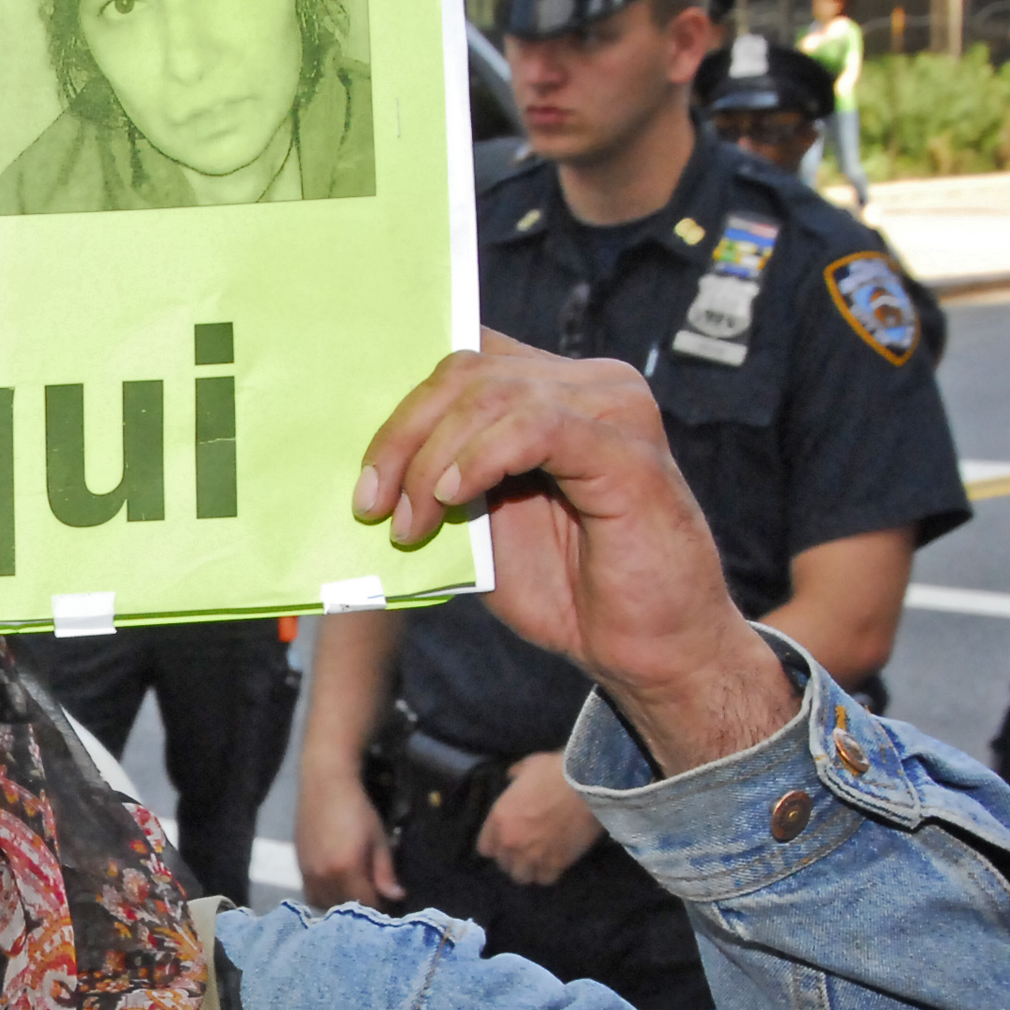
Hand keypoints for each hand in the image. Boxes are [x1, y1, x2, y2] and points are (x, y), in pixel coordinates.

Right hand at [297, 756, 403, 910]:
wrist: (325, 786)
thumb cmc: (357, 809)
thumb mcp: (378, 840)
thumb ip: (386, 872)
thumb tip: (396, 897)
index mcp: (347, 869)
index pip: (366, 904)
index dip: (380, 906)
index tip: (388, 900)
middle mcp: (324, 877)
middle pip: (345, 908)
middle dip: (361, 906)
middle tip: (373, 895)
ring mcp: (308, 873)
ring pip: (325, 905)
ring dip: (341, 904)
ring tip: (354, 891)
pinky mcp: (299, 867)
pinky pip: (312, 895)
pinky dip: (325, 897)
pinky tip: (336, 886)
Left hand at [356, 334, 795, 774]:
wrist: (647, 652)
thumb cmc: (570, 590)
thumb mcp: (484, 525)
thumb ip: (444, 479)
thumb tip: (368, 463)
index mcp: (556, 392)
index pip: (467, 357)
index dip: (402, 401)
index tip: (363, 470)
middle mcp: (592, 385)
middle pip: (469, 370)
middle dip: (404, 435)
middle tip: (372, 503)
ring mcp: (614, 411)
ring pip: (494, 394)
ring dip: (432, 459)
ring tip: (412, 523)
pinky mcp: (628, 452)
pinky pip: (536, 427)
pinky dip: (480, 458)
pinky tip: (452, 498)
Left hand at [475, 753, 602, 886]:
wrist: (586, 785)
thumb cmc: (555, 771)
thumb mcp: (528, 765)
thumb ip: (516, 776)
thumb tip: (512, 777)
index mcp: (499, 818)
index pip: (485, 848)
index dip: (497, 846)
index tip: (508, 842)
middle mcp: (511, 841)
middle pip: (504, 865)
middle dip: (514, 859)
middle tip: (528, 851)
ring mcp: (532, 855)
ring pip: (523, 877)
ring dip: (530, 870)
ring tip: (540, 862)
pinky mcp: (555, 864)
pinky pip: (545, 879)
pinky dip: (550, 874)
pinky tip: (555, 864)